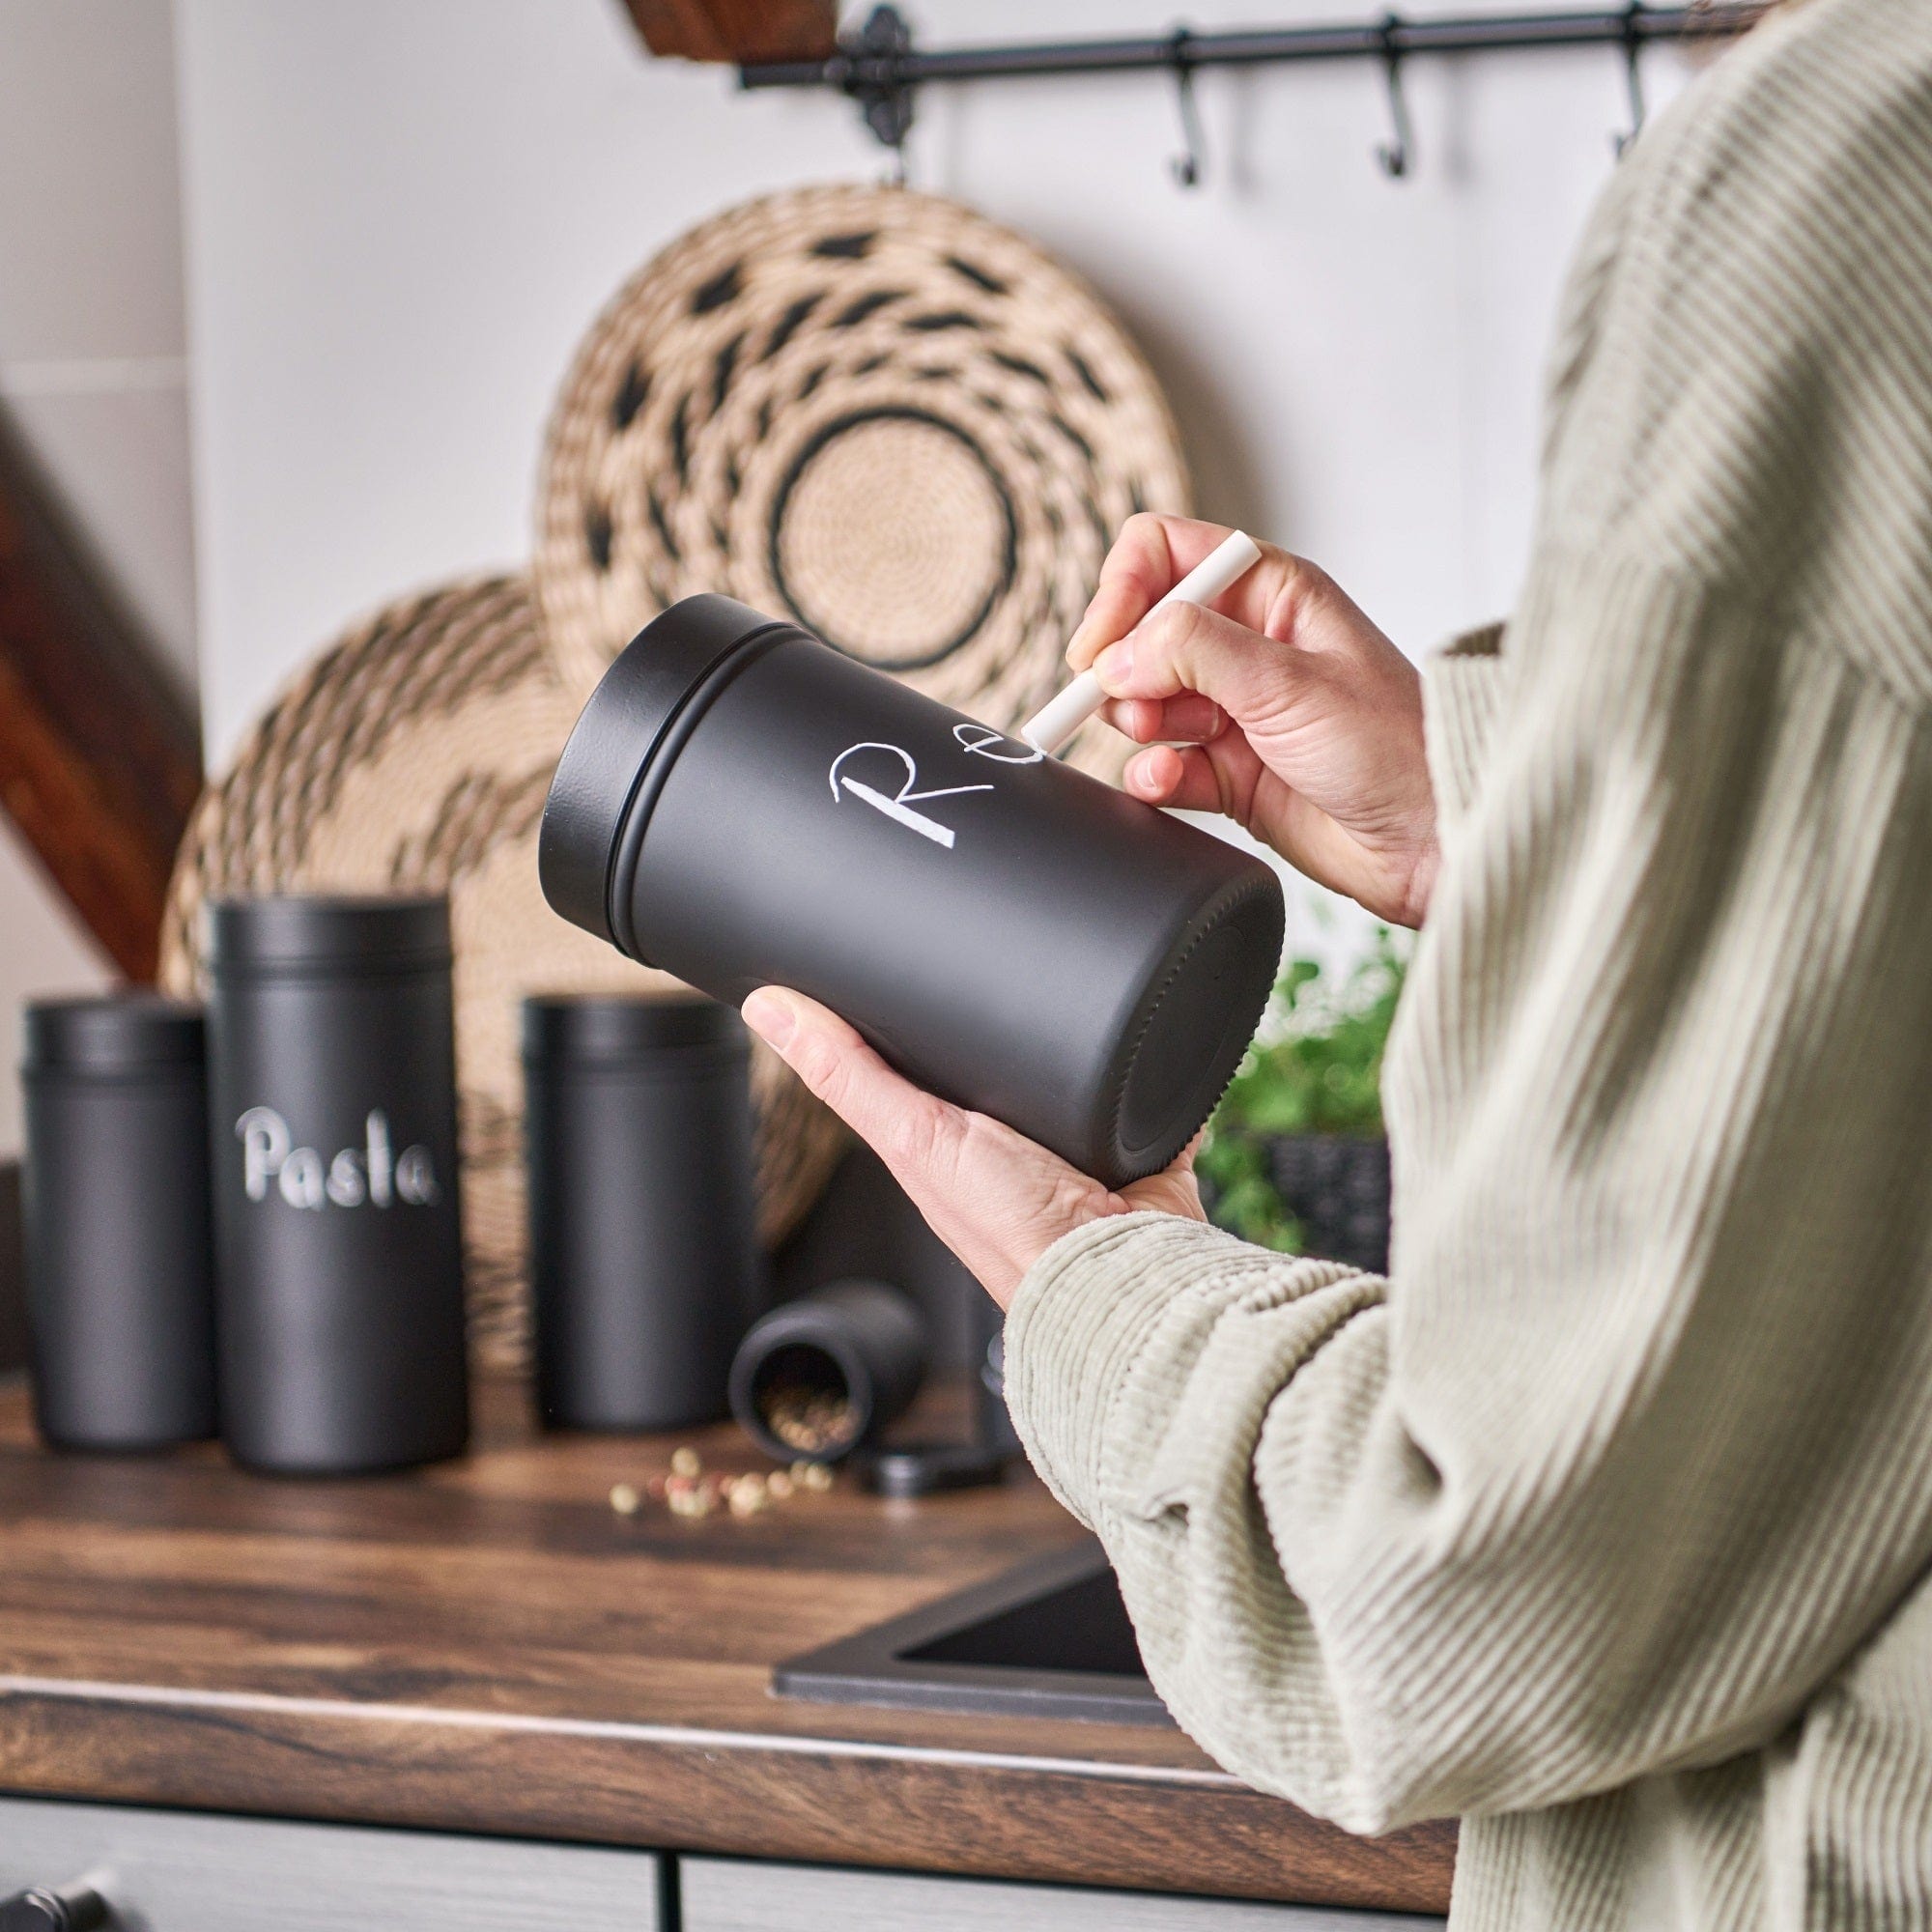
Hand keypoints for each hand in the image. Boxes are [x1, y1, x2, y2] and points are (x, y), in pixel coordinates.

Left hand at [742, 987, 1204, 1307]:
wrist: (1126, 1268)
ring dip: (1065, 1026)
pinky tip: (1130, 1015)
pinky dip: (1136, 1051)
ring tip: (1057, 973)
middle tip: (981, 946)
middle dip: (992, 1008)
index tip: (879, 958)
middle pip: (989, 1056)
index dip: (892, 1014)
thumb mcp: (914, 1135)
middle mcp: (1003, 1139)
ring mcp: (1070, 1136)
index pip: (906, 1063)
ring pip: (1062, 1060)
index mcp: (942, 1141)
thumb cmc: (1017, 1231)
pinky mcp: (1131, 1130)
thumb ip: (847, 1074)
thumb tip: (767, 1010)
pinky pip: (1135, 1075)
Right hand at [1070, 513, 1437, 926]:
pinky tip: (1170, 782)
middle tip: (1132, 705)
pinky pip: (1161, 764)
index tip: (1101, 647)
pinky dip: (1155, 776)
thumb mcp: (1289, 681)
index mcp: (1270, 593)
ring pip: (1143, 702)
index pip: (1164, 555)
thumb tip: (1118, 653)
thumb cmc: (1395, 747)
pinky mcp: (1228, 772)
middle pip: (1140, 633)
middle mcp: (1246, 645)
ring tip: (1169, 743)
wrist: (1429, 838)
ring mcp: (1234, 709)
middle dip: (1123, 670)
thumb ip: (1194, 652)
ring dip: (1138, 725)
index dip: (1122, 593)